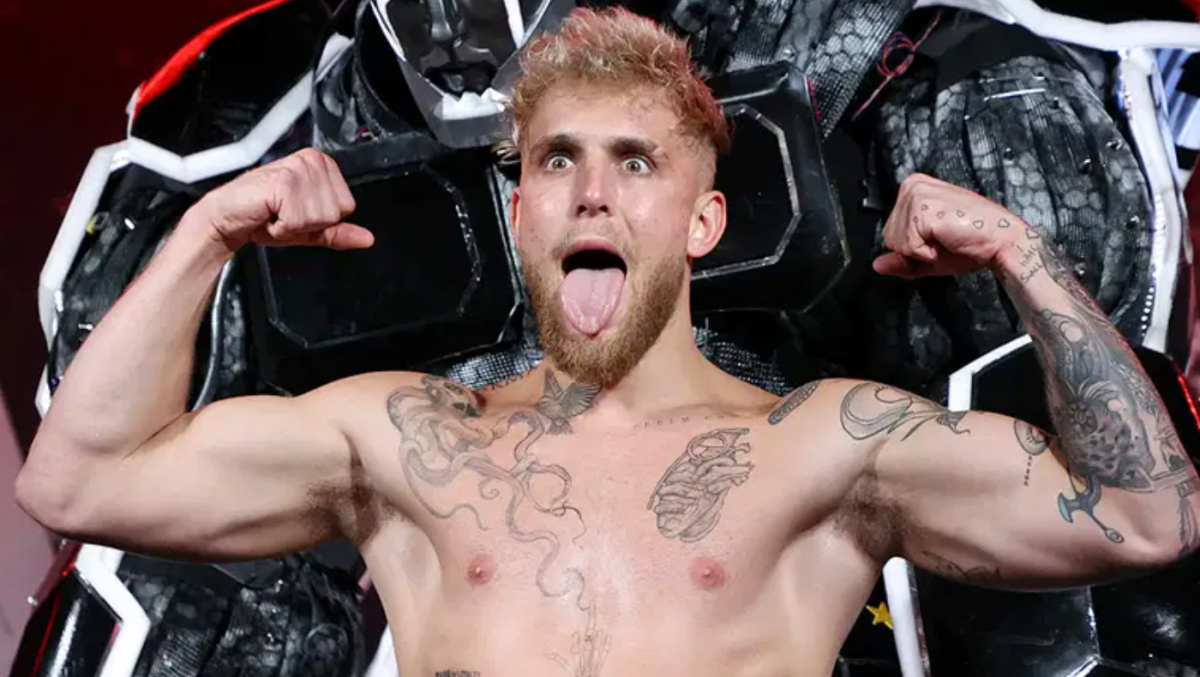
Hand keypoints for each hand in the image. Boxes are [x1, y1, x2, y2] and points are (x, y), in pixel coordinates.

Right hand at [186, 149, 372, 252]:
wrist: (226, 218)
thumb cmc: (262, 217)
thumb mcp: (308, 228)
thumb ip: (338, 232)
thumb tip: (367, 239)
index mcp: (322, 165)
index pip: (347, 207)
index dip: (320, 219)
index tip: (296, 211)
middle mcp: (313, 160)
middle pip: (336, 212)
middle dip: (308, 223)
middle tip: (283, 213)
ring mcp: (299, 169)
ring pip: (320, 217)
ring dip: (293, 225)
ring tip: (274, 213)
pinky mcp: (285, 181)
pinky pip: (300, 220)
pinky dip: (282, 227)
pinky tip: (267, 213)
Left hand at [873, 173, 1025, 278]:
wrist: (1002, 241)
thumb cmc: (972, 243)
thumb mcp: (928, 255)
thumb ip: (901, 259)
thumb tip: (876, 265)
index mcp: (912, 187)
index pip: (890, 231)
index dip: (913, 246)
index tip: (939, 238)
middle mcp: (911, 185)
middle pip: (889, 237)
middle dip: (915, 249)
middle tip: (944, 239)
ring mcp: (915, 195)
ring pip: (895, 243)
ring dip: (921, 251)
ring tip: (947, 239)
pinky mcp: (921, 208)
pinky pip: (908, 247)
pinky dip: (927, 253)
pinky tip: (946, 241)